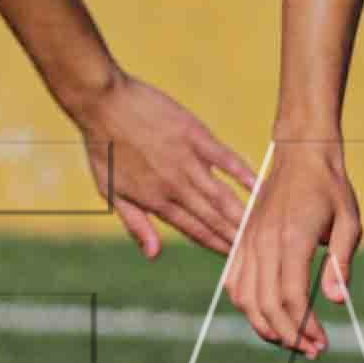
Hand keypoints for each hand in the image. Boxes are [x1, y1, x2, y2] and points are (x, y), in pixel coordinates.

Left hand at [81, 75, 257, 259]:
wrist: (102, 104)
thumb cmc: (104, 147)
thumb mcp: (110, 190)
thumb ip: (135, 223)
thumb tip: (153, 255)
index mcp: (156, 201)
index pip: (194, 231)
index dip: (215, 246)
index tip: (234, 258)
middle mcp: (175, 186)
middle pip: (212, 218)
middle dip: (235, 238)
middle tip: (256, 252)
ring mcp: (187, 161)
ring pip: (221, 196)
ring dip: (242, 215)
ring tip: (261, 231)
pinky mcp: (195, 136)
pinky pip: (226, 159)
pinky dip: (244, 174)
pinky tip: (260, 188)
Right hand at [223, 134, 363, 357]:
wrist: (300, 152)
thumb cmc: (330, 187)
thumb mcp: (349, 221)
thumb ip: (341, 262)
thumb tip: (338, 301)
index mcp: (291, 239)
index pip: (291, 298)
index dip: (305, 328)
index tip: (323, 343)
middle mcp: (263, 242)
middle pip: (267, 305)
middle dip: (289, 335)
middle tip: (313, 350)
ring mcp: (248, 241)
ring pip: (246, 298)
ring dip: (266, 326)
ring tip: (291, 340)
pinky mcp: (242, 240)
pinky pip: (234, 281)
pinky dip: (247, 305)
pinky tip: (266, 316)